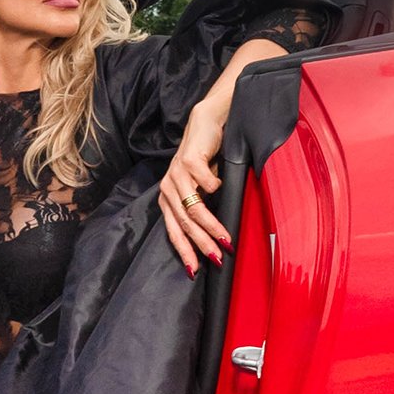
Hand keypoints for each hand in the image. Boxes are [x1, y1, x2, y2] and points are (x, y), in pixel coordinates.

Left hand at [157, 96, 232, 275]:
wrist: (207, 122)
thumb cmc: (207, 158)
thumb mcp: (201, 188)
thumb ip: (203, 209)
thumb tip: (216, 238)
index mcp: (169, 198)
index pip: (173, 231)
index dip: (185, 251)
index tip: (195, 271)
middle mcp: (168, 188)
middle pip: (184, 223)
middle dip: (202, 244)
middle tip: (218, 258)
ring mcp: (176, 174)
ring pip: (193, 207)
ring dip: (210, 225)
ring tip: (225, 237)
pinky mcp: (189, 160)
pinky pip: (205, 182)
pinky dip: (216, 188)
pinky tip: (223, 188)